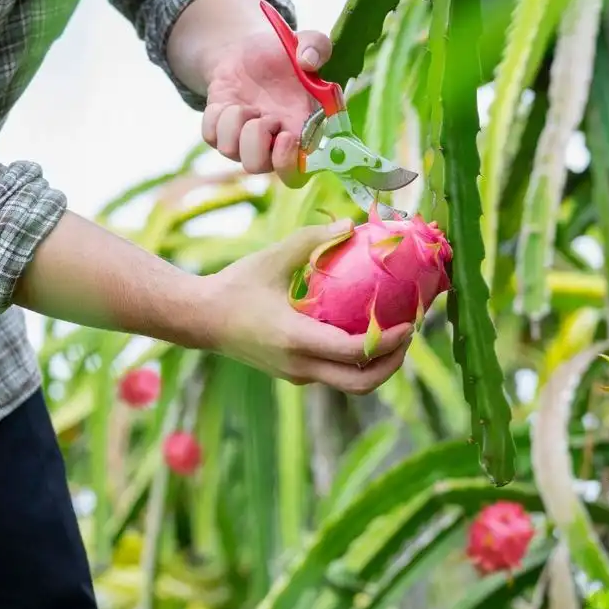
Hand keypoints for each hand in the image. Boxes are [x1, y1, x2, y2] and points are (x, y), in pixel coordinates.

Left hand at [200, 25, 332, 186]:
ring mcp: (245, 141)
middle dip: (255, 140)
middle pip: (258, 168)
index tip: (285, 135)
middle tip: (263, 116)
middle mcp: (274, 144)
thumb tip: (308, 62)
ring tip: (246, 105)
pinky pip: (211, 136)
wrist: (247, 53)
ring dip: (236, 121)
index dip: (289, 163)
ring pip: (231, 152)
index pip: (298, 173)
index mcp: (302, 132)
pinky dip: (216, 116)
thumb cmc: (283, 55)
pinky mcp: (220, 133)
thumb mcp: (306, 41)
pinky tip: (229, 103)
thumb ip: (318, 46)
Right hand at [203, 219, 413, 393]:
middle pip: (361, 384)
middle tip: (408, 335)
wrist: (198, 320)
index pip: (355, 352)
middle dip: (392, 364)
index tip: (409, 324)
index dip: (388, 342)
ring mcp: (297, 375)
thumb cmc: (234, 286)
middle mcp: (300, 366)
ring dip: (378, 366)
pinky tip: (367, 333)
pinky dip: (358, 362)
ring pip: (351, 385)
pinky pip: (336, 375)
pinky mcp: (295, 374)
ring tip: (395, 335)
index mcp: (296, 339)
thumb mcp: (271, 258)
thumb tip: (350, 224)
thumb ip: (311, 240)